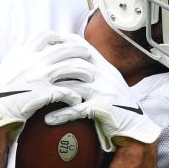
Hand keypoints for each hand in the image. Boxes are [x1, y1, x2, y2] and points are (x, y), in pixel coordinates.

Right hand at [0, 30, 93, 129]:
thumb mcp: (2, 70)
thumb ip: (14, 59)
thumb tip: (19, 50)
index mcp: (22, 54)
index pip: (44, 35)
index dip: (59, 37)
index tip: (67, 41)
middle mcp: (32, 61)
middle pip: (63, 49)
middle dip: (78, 50)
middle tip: (88, 55)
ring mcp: (39, 77)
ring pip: (69, 68)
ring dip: (82, 72)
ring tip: (90, 77)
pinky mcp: (44, 93)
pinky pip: (66, 92)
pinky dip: (74, 95)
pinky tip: (77, 99)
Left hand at [46, 40, 161, 150]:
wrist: (136, 125)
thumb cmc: (119, 104)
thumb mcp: (110, 81)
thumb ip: (94, 70)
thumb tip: (74, 61)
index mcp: (104, 66)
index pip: (82, 46)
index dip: (63, 43)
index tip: (45, 45)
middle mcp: (104, 75)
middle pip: (73, 63)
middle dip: (51, 66)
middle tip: (32, 71)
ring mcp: (103, 90)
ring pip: (73, 85)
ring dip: (52, 90)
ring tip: (35, 95)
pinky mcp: (101, 107)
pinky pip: (77, 109)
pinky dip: (61, 115)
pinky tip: (48, 119)